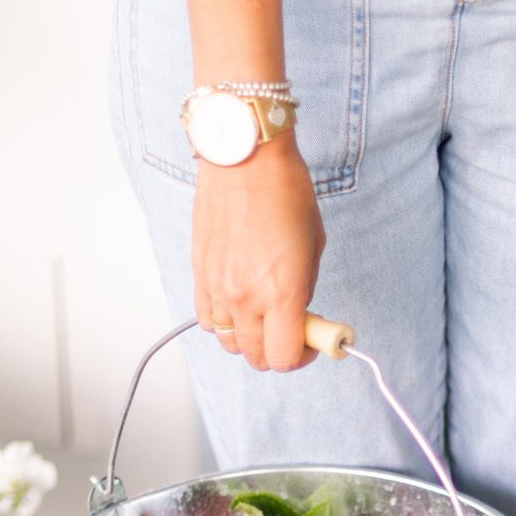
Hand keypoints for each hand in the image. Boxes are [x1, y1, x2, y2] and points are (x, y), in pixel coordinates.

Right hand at [192, 135, 325, 368]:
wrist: (244, 157)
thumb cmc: (284, 191)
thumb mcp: (314, 245)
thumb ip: (305, 290)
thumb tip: (300, 314)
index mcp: (281, 293)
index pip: (285, 358)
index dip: (302, 357)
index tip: (311, 342)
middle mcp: (246, 298)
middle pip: (256, 357)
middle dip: (277, 351)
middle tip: (291, 328)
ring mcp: (218, 288)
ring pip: (229, 343)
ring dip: (249, 339)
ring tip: (263, 316)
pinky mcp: (200, 274)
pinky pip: (208, 319)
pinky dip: (224, 322)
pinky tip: (238, 304)